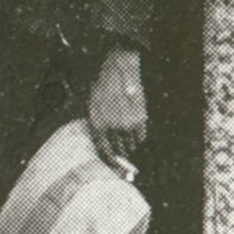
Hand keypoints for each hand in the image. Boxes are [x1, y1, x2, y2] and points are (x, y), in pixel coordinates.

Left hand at [88, 48, 146, 169]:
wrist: (118, 68)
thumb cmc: (103, 86)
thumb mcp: (92, 106)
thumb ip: (97, 126)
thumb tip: (106, 147)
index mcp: (97, 124)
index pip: (104, 152)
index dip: (111, 161)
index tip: (115, 165)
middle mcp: (111, 128)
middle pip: (119, 151)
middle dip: (120, 151)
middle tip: (121, 148)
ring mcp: (127, 124)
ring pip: (130, 145)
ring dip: (129, 144)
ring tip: (126, 132)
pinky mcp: (140, 119)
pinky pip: (141, 137)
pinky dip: (138, 136)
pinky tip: (134, 128)